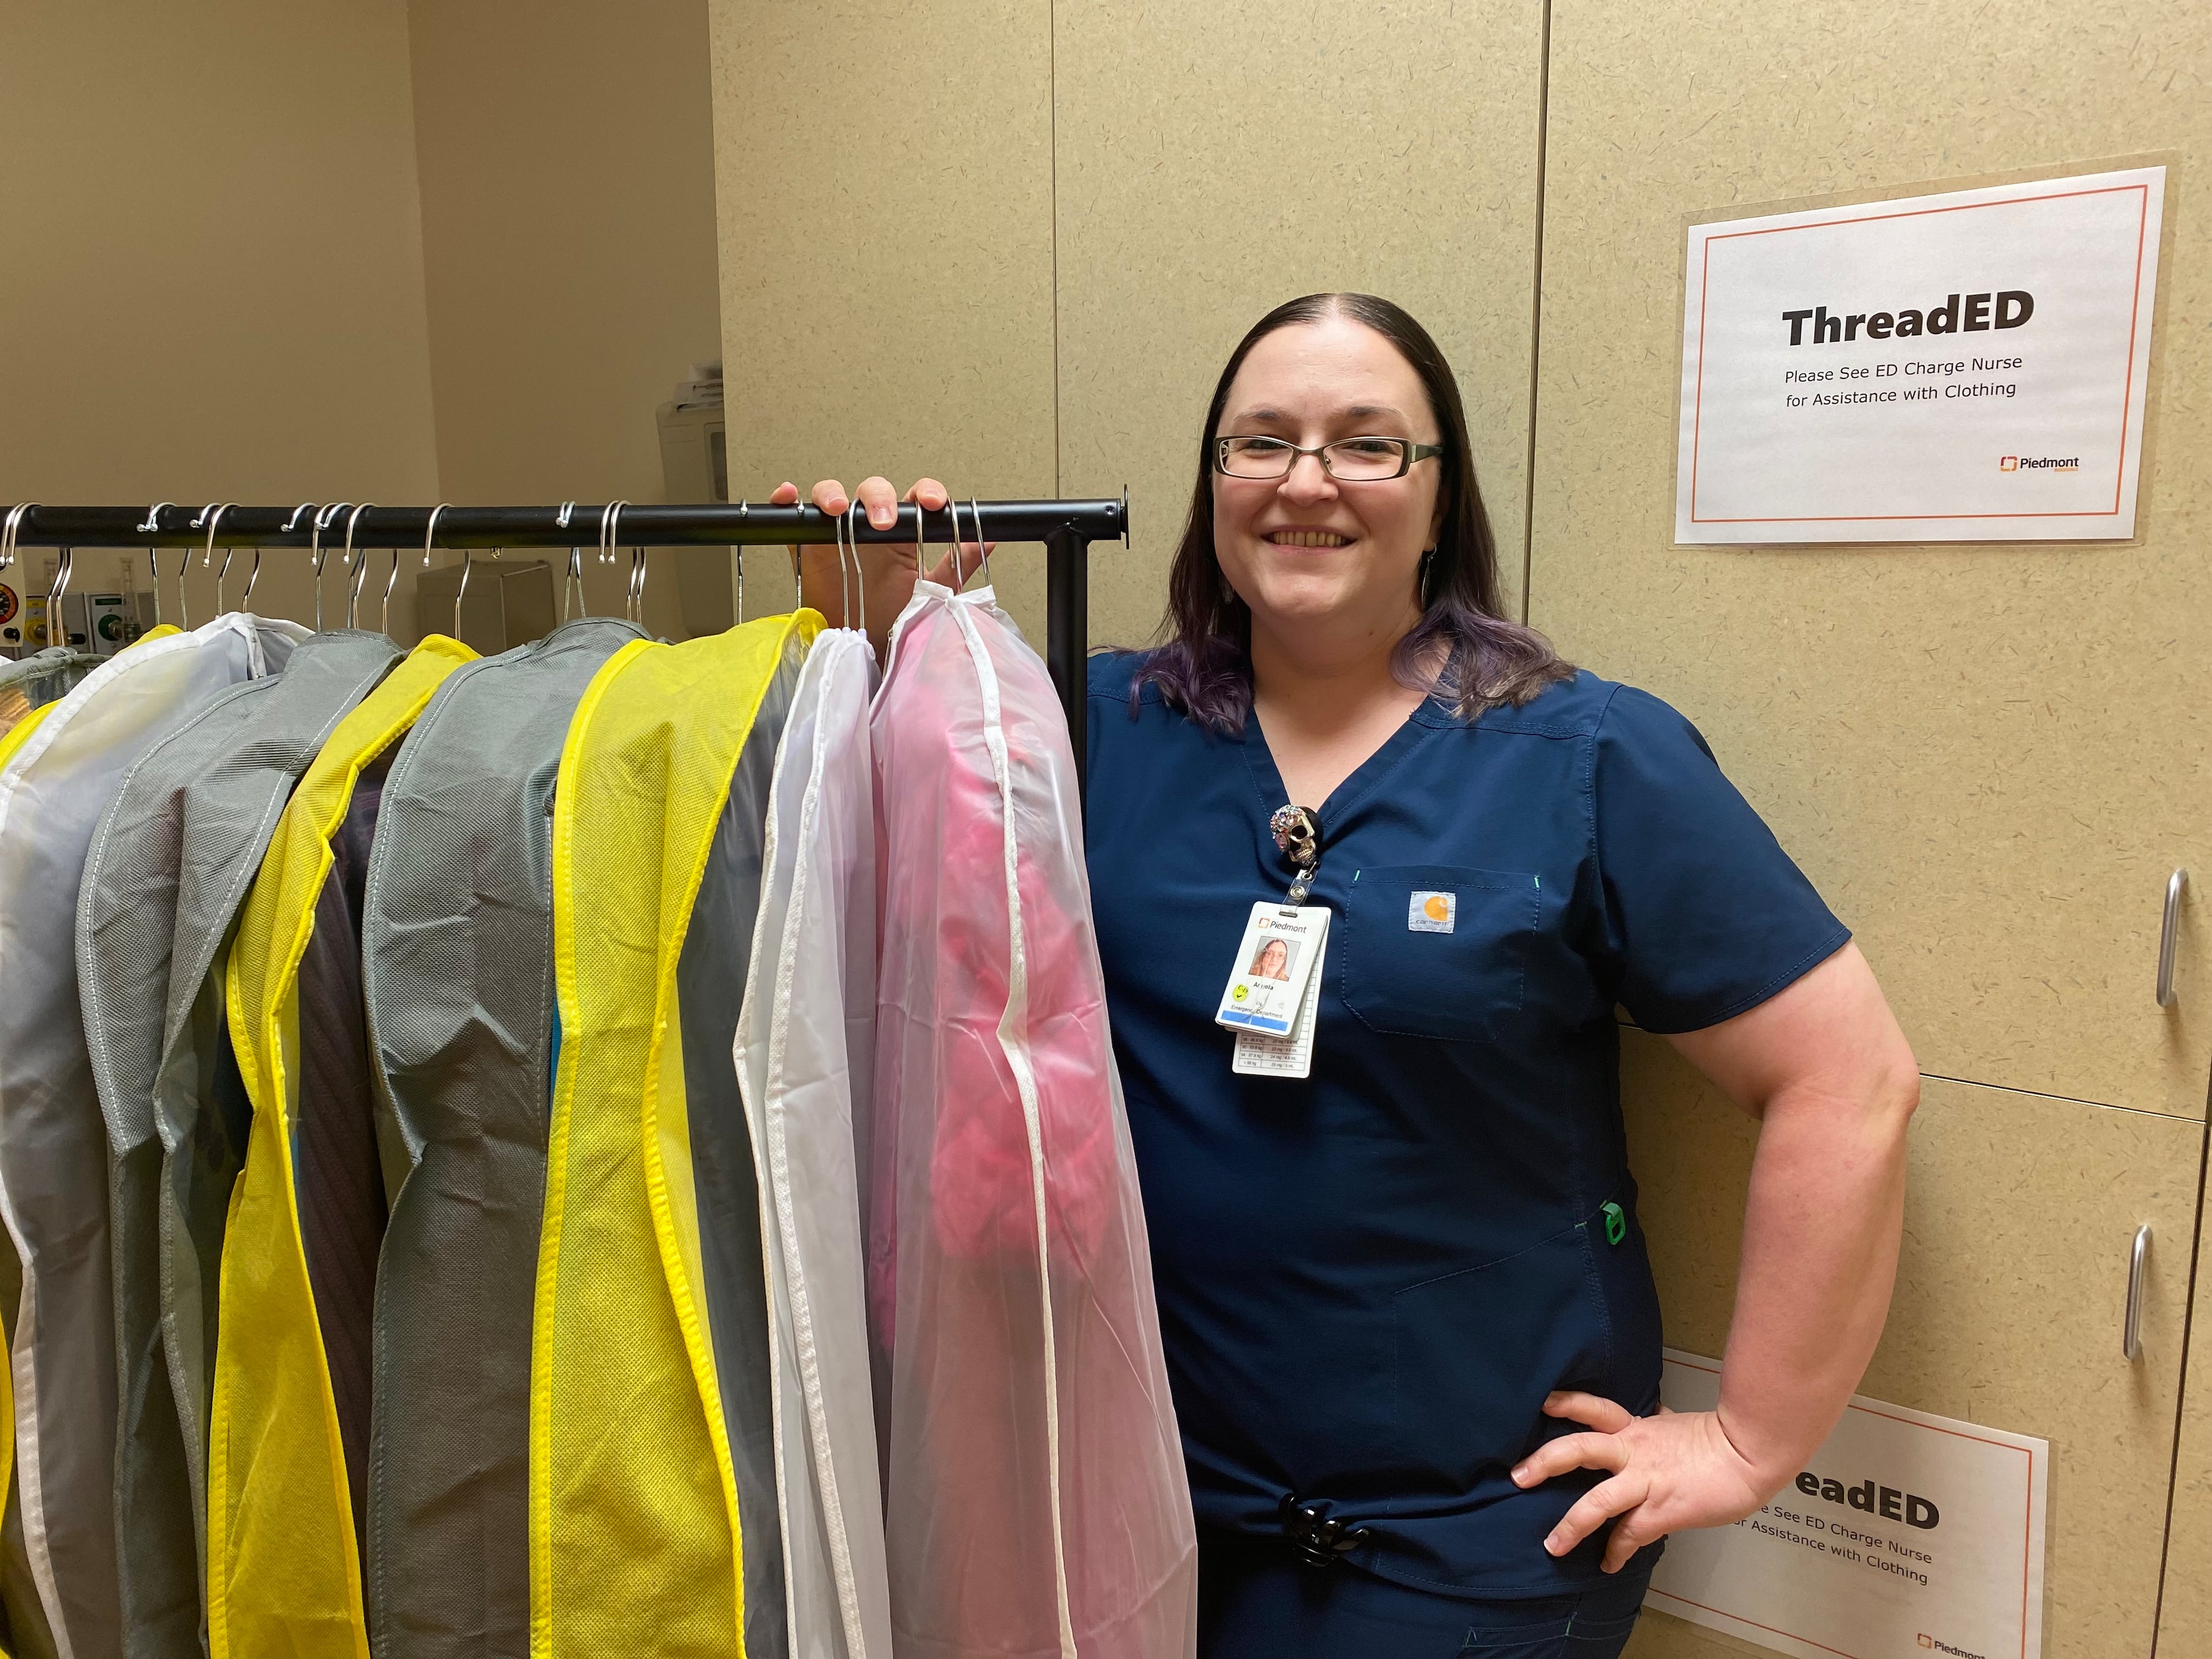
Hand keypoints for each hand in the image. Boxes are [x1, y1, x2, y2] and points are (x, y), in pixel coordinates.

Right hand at [770, 475, 992, 649]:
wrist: (866, 652)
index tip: (932, 504)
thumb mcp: (934, 593)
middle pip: (873, 492)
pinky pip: (794, 519)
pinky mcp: (807, 549)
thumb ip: (959, 564)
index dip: (924, 493)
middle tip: (884, 522)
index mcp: (902, 535)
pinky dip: (788, 502)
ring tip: (839, 510)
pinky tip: (789, 496)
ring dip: (834, 495)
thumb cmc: (895, 621)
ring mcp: (837, 536)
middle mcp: (869, 530)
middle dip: (880, 498)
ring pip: (833, 498)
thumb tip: (989, 539)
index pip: (913, 499)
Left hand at [1509, 1392, 1774, 1572]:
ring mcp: (1645, 1480)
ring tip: (1552, 1545)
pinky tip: (1608, 1564)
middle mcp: (1633, 1449)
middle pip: (1579, 1448)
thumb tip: (1651, 1416)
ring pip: (1597, 1500)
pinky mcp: (1661, 1510)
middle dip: (1544, 1462)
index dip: (1567, 1403)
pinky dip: (1617, 1552)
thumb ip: (1656, 1424)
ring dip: (1570, 1525)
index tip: (1543, 1404)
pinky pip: (1630, 1535)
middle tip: (1518, 1476)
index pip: (1594, 1409)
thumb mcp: (1676, 1424)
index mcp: (1636, 1428)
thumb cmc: (1719, 1439)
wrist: (1748, 1454)